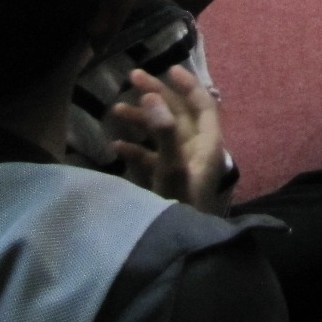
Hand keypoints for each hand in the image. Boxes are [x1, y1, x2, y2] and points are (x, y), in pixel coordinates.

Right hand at [110, 67, 229, 213]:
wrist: (178, 253)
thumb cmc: (179, 208)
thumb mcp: (172, 169)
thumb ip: (165, 132)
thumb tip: (153, 96)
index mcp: (207, 146)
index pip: (203, 105)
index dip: (188, 85)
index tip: (168, 68)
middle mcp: (196, 154)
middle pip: (179, 116)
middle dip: (157, 96)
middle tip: (132, 77)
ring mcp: (181, 169)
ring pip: (162, 136)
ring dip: (141, 121)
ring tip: (115, 110)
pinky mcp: (166, 186)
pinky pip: (151, 160)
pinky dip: (135, 150)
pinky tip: (116, 148)